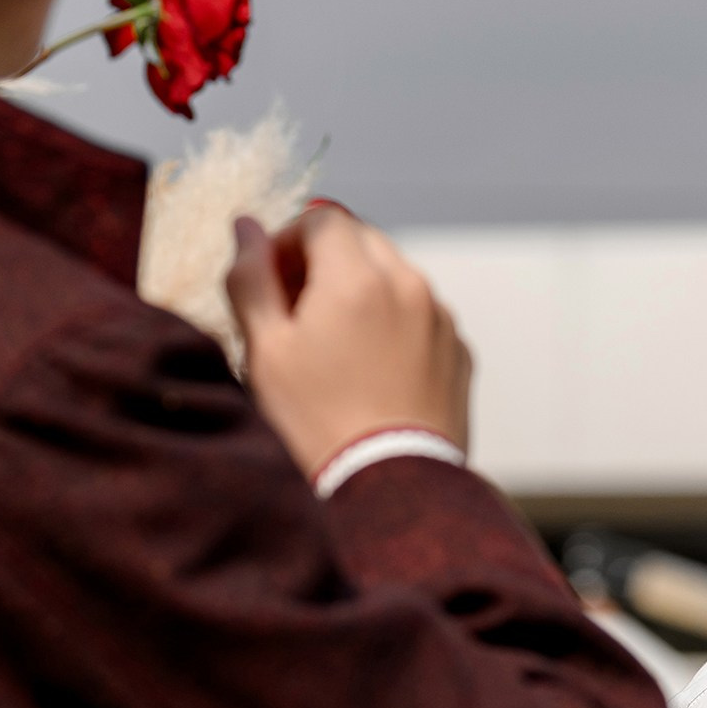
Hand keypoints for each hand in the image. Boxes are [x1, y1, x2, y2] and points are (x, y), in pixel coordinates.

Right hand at [227, 203, 471, 481]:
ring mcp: (441, 319)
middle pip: (362, 242)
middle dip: (325, 263)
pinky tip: (371, 374)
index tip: (272, 283)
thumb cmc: (316, 422)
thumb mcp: (265, 350)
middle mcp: (409, 284)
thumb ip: (251, 278)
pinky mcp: (459, 353)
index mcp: (357, 275)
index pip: (321, 218)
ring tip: (334, 350)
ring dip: (362, 293)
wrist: (391, 489)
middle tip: (297, 314)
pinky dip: (394, 326)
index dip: (288, 241)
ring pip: (395, 278)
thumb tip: (247, 225)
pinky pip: (421, 318)